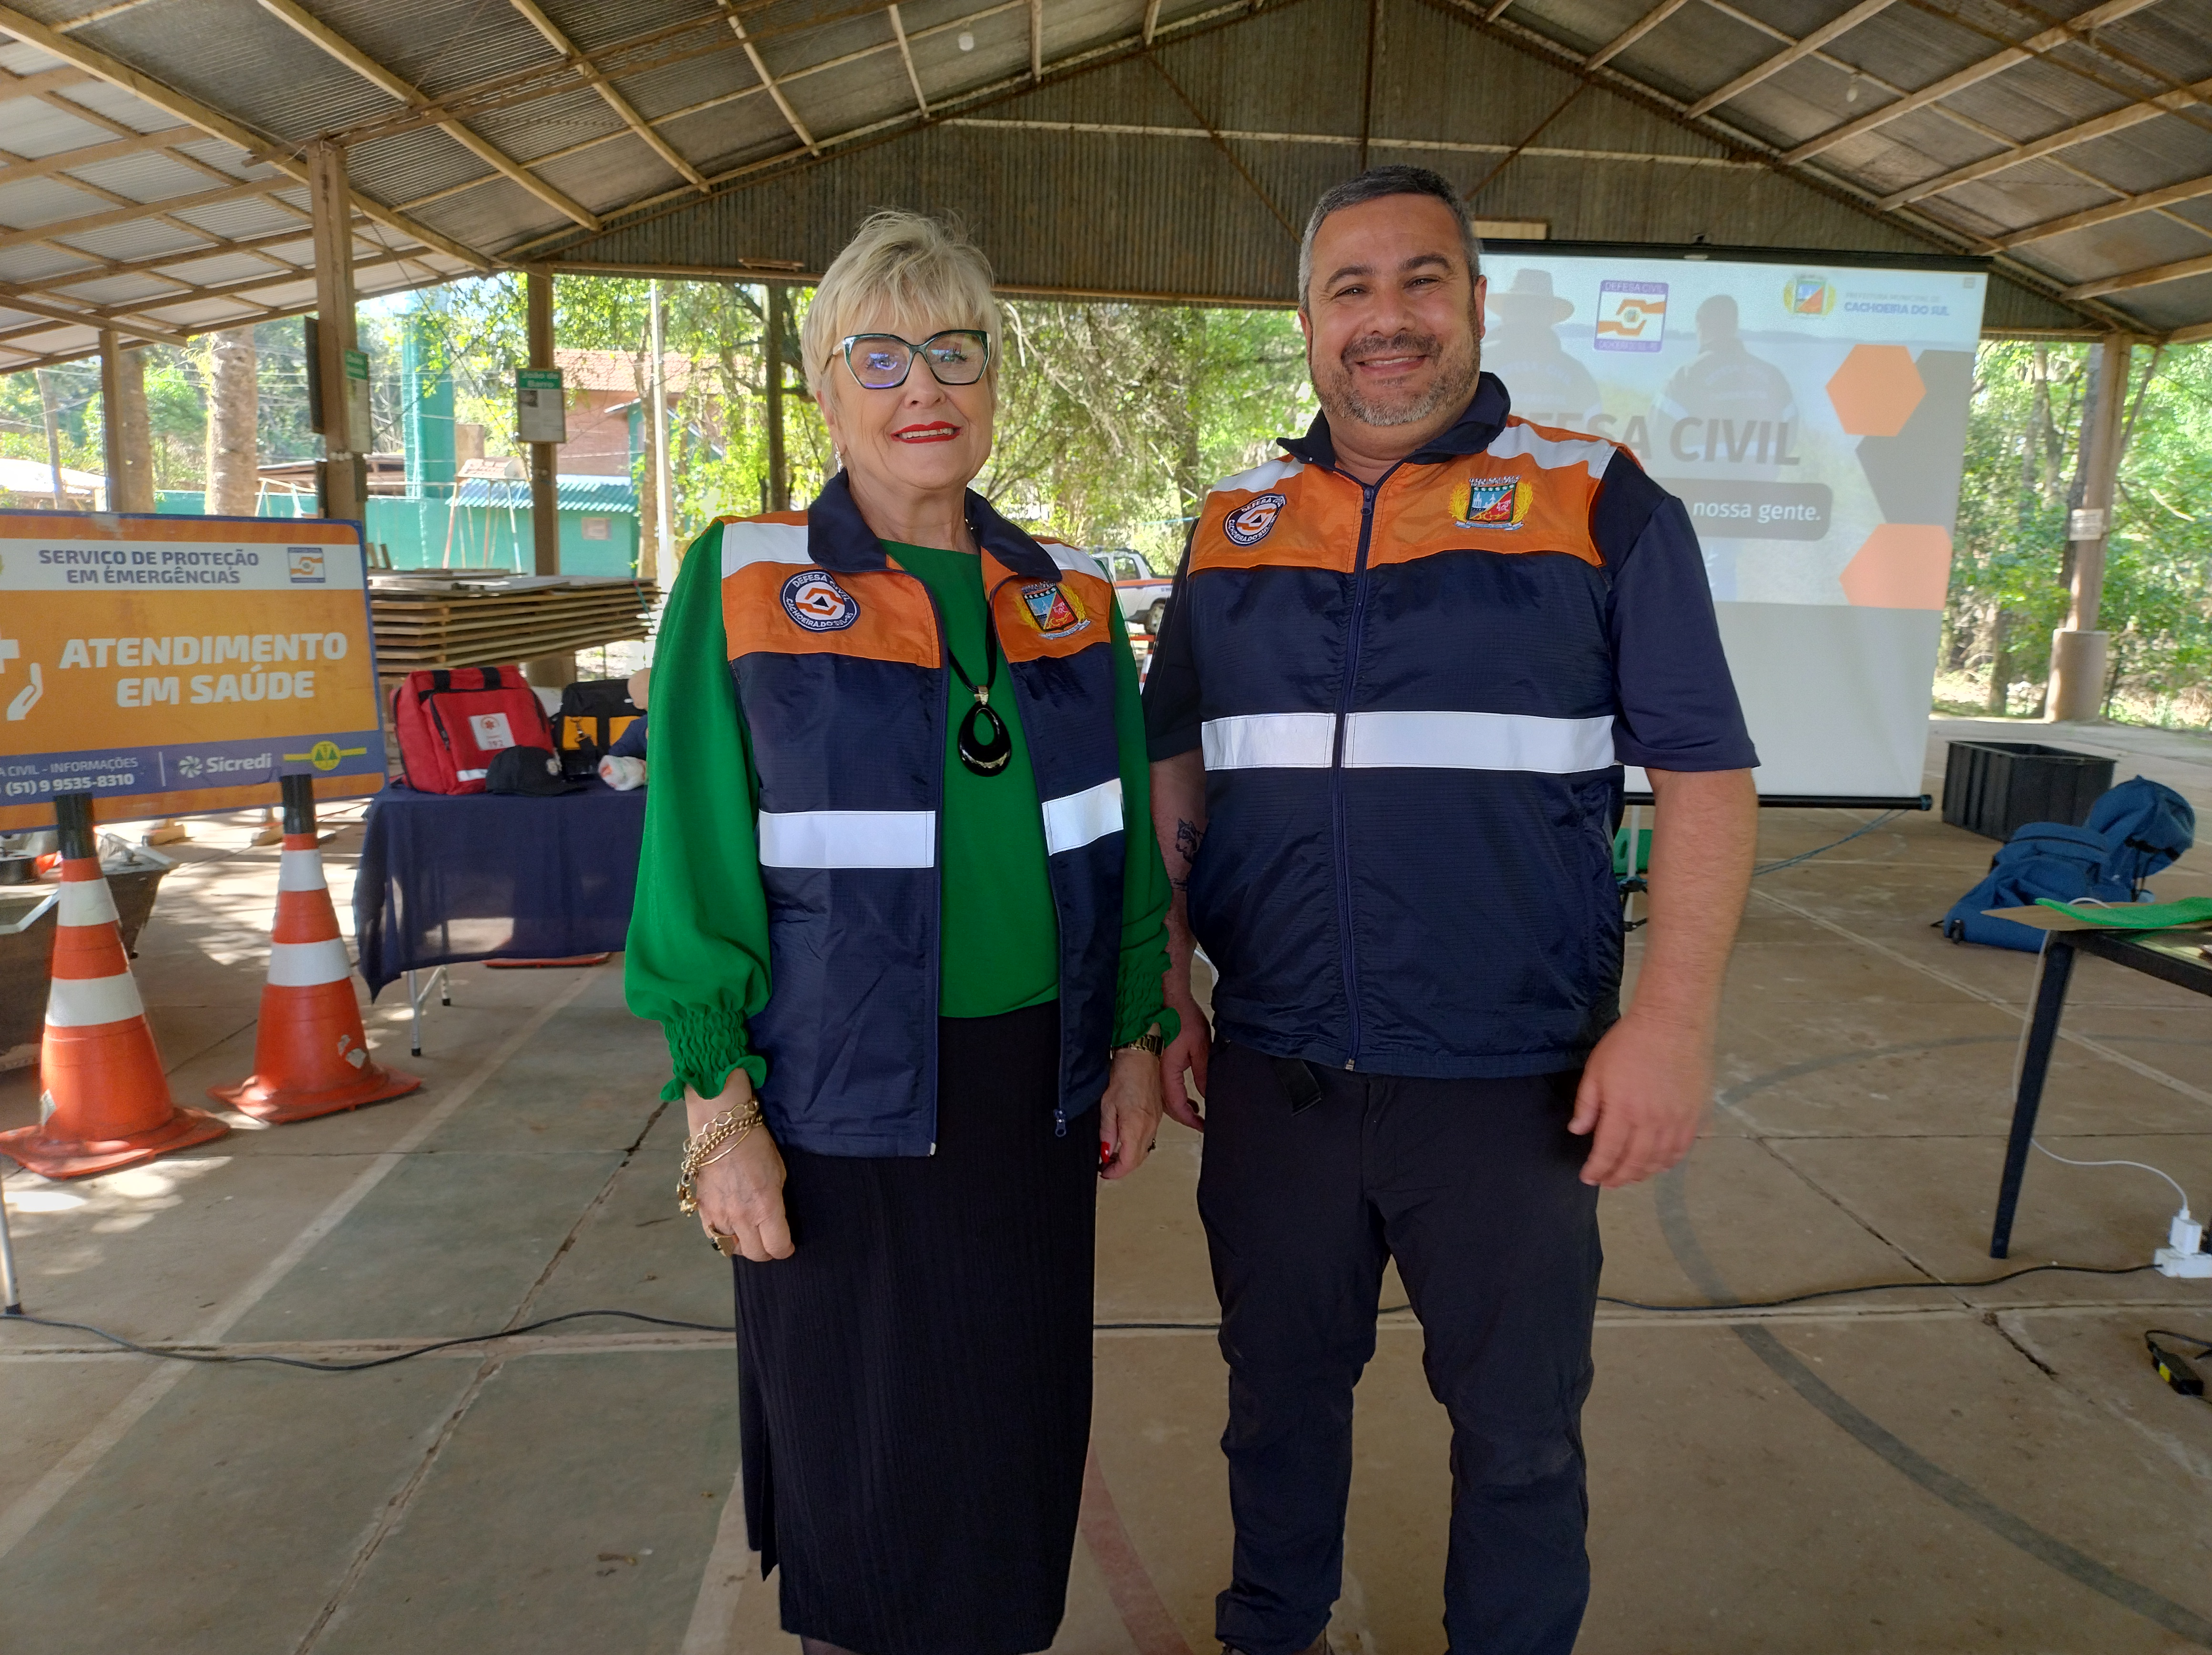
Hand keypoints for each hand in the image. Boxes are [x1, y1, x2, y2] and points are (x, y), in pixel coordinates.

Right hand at [687, 1080, 792, 1260]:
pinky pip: (714, 1237)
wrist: (722, 1131)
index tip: (787, 1246)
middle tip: (769, 1242)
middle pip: (755, 1254)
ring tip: (749, 1235)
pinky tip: (730, 1229)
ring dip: (743, 1245)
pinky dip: (724, 1238)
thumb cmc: (757, 1147)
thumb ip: (776, 1202)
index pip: (777, 1247)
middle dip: (766, 1251)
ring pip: (733, 1249)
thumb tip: (775, 1220)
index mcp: (765, 1208)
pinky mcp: (702, 1211)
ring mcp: (719, 1216)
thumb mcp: (778, 1174)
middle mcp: (742, 1218)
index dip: (785, 1250)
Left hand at [1099, 1046, 1163, 1178]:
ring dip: (1129, 1157)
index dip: (1115, 1172)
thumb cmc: (1124, 1075)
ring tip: (1113, 1155)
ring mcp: (1155, 1122)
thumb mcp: (1107, 1106)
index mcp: (1136, 1126)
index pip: (1128, 1162)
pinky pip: (1148, 1139)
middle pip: (1137, 1159)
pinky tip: (1125, 1141)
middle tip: (1106, 1166)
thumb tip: (1106, 1152)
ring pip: (1144, 1151)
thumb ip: (1107, 1133)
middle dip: (1121, 1167)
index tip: (1104, 1172)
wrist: (1141, 1057)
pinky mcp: (1157, 1116)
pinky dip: (1136, 1146)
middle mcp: (1149, 1127)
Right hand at [1158, 992, 1210, 1132]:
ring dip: (1180, 1109)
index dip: (1191, 1120)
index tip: (1203, 1126)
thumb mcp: (1201, 1046)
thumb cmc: (1181, 1017)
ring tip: (1196, 1112)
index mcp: (1168, 1071)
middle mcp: (1158, 1073)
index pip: (1177, 1105)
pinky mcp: (1158, 1064)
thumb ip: (1203, 1073)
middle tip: (1202, 1123)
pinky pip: (1165, 1088)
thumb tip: (1208, 1095)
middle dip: (1185, 1118)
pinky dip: (1176, 1097)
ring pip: (1165, 1099)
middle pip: (1169, 1107)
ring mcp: (1156, 1069)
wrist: (1166, 999)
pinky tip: (1189, 1098)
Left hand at [1568, 1012, 1711, 1187]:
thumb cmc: (1628, 1043)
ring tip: (1629, 1176)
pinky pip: (1681, 1150)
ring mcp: (1677, 1121)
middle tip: (1607, 1182)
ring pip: (1659, 1161)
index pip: (1608, 1153)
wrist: (1671, 1023)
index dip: (1597, 1170)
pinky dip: (1667, 1163)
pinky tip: (1657, 1164)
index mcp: (1623, 1110)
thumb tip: (1578, 1131)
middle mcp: (1651, 1122)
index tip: (1588, 1177)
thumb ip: (1587, 1104)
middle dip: (1618, 1177)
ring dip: (1642, 1174)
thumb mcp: (1596, 1070)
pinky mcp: (1695, 1116)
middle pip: (1635, 1163)